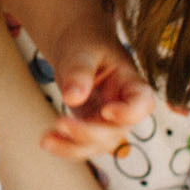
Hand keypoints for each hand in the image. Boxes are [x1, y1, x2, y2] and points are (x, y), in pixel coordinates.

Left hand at [39, 25, 154, 160]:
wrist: (76, 45)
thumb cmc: (85, 42)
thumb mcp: (82, 51)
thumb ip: (80, 72)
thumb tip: (72, 99)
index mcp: (132, 83)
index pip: (142, 104)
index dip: (128, 113)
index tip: (106, 110)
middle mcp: (125, 106)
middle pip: (116, 130)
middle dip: (89, 133)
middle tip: (61, 123)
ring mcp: (109, 120)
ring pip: (99, 144)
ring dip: (73, 146)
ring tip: (46, 140)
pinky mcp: (91, 126)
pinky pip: (82, 144)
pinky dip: (65, 146)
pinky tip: (47, 141)